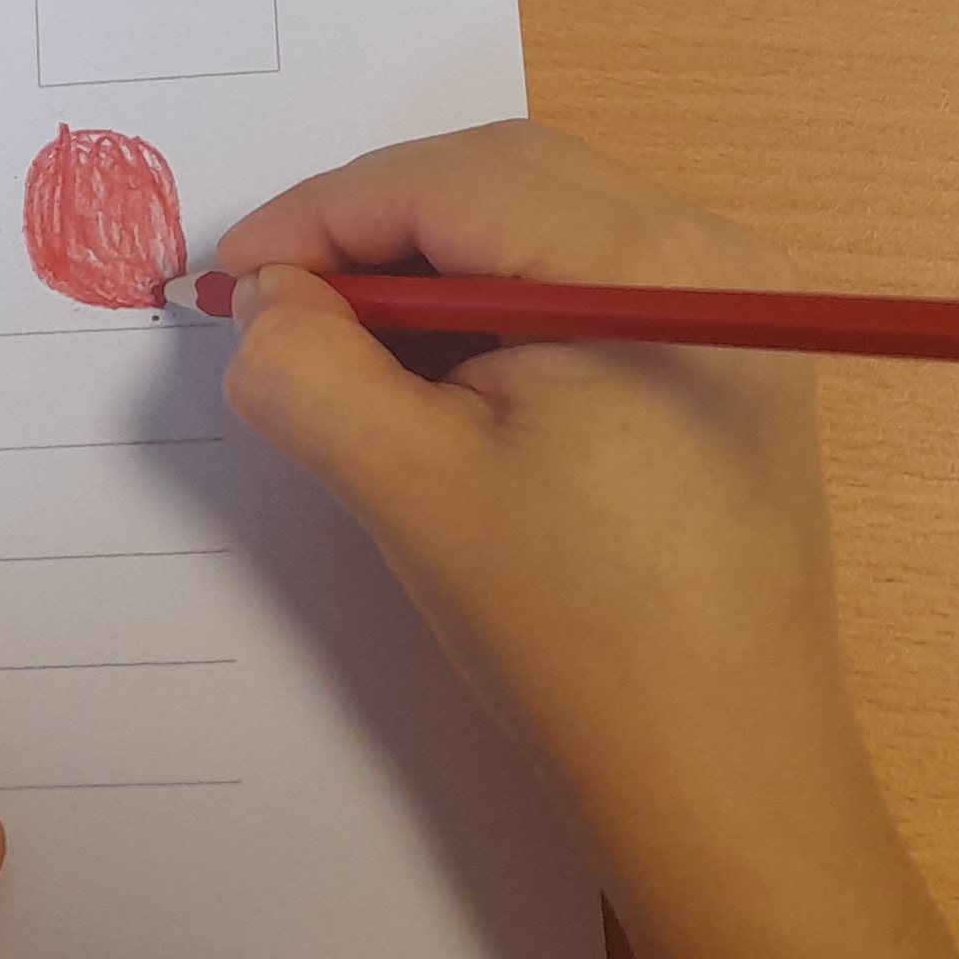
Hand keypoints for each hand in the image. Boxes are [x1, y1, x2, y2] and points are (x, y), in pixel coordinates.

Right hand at [210, 122, 844, 840]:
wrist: (725, 779)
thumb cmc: (581, 638)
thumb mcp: (413, 489)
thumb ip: (310, 372)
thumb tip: (263, 295)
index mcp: (652, 268)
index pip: (450, 181)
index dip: (320, 214)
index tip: (225, 275)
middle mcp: (715, 255)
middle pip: (503, 179)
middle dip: (374, 229)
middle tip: (274, 305)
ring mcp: (733, 309)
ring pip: (542, 225)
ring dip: (430, 267)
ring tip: (346, 349)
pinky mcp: (728, 365)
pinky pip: (585, 283)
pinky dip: (494, 306)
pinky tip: (435, 379)